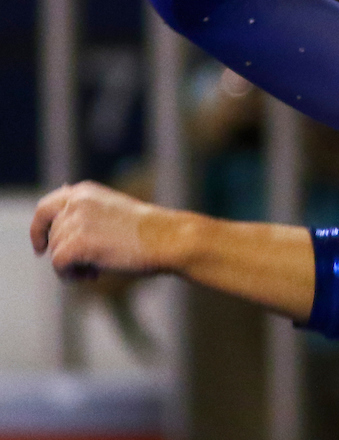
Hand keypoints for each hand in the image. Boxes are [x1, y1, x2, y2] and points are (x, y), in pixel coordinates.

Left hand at [30, 182, 170, 277]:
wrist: (169, 239)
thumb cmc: (148, 230)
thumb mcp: (112, 211)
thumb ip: (85, 212)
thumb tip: (60, 211)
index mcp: (85, 192)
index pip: (45, 208)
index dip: (39, 230)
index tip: (41, 248)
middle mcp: (76, 202)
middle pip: (53, 237)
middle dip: (67, 253)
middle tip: (91, 265)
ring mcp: (76, 222)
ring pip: (56, 252)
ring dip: (73, 266)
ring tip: (98, 269)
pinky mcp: (78, 243)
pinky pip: (59, 265)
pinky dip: (71, 275)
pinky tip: (93, 275)